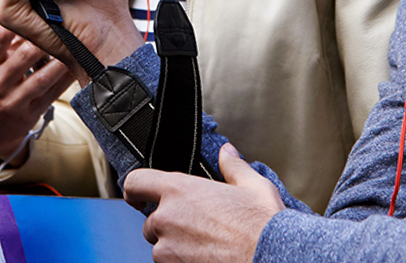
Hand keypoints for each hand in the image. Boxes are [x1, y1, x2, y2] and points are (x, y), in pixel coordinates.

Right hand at [0, 26, 73, 161]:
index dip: (16, 23)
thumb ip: (4, 46)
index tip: (32, 12)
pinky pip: (52, 94)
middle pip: (24, 56)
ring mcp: (14, 101)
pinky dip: (65, 80)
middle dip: (44, 40)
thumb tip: (25, 22)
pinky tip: (75, 67)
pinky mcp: (30, 114)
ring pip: (41, 78)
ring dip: (60, 61)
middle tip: (60, 26)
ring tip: (73, 46)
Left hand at [123, 144, 283, 262]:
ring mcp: (167, 249)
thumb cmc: (262, 225)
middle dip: (169, 225)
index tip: (138, 196)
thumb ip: (233, 166)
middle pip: (151, 221)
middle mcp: (167, 218)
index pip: (136, 182)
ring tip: (206, 245)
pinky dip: (183, 262)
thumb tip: (227, 153)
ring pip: (161, 247)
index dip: (135, 189)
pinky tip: (207, 257)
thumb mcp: (252, 185)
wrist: (271, 257)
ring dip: (175, 247)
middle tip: (197, 227)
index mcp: (180, 190)